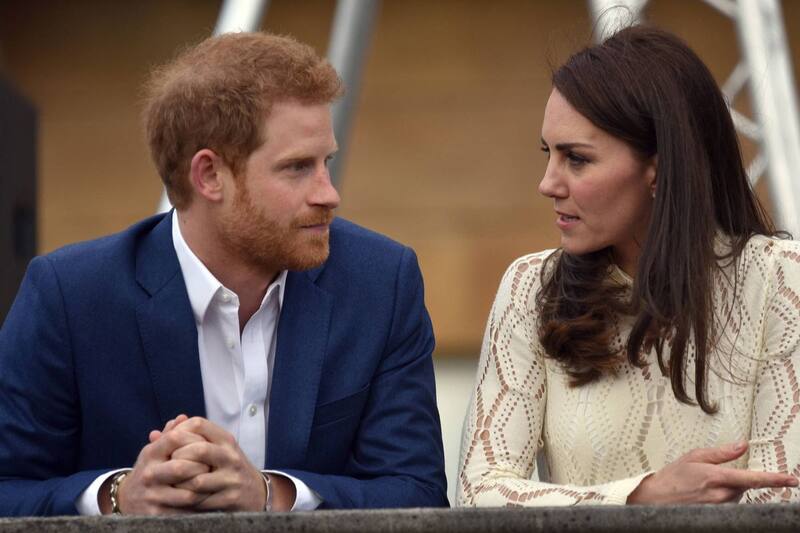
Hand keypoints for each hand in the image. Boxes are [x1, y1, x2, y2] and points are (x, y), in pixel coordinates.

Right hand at [103, 421, 210, 514]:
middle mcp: (149, 474)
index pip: (176, 438)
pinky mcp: (156, 514)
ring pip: (187, 492)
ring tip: (212, 483)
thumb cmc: (151, 468)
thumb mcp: (156, 450)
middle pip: (182, 467)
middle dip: (203, 466)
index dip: (196, 439)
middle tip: (213, 467)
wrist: (128, 498)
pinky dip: (199, 505)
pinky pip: (186, 511)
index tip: (208, 444)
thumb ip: (171, 433)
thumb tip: (184, 417)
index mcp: (151, 453)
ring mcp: (152, 495)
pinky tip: (206, 498)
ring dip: (204, 488)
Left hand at [167, 417, 269, 511]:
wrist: (255, 491)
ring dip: (179, 484)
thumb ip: (187, 440)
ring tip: (171, 484)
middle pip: (198, 450)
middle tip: (167, 465)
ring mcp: (232, 478)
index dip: (179, 430)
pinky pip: (201, 500)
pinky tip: (181, 498)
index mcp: (226, 439)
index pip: (199, 424)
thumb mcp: (215, 449)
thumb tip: (153, 435)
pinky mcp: (230, 498)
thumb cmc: (227, 466)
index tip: (168, 442)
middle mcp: (231, 456)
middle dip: (177, 458)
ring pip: (197, 480)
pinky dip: (187, 500)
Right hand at [627, 441, 798, 503]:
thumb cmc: (671, 478)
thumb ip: (721, 452)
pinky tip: (706, 496)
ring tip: (704, 487)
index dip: (774, 479)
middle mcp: (720, 495)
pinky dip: (722, 499)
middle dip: (735, 480)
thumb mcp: (694, 457)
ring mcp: (719, 508)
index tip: (791, 479)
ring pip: (737, 497)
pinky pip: (728, 506)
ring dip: (728, 490)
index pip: (752, 478)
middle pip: (744, 487)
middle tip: (714, 476)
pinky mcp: (716, 516)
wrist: (654, 499)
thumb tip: (741, 445)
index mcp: (716, 477)